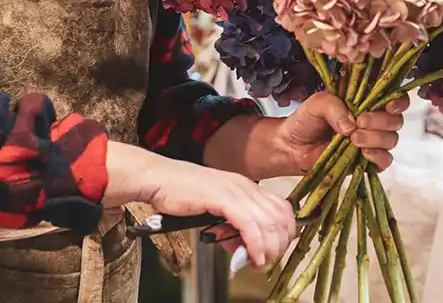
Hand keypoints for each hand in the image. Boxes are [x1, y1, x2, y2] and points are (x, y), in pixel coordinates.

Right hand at [103, 142, 295, 268]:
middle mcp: (244, 185)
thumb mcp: (214, 211)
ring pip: (270, 224)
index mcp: (244, 186)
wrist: (159, 179)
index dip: (283, 235)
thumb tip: (244, 248)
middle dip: (278, 246)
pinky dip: (256, 245)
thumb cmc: (180, 193)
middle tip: (265, 262)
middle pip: (281, 219)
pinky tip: (252, 257)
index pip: (281, 210)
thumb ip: (232, 227)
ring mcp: (235, 190)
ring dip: (269, 250)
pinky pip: (251, 226)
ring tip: (257, 263)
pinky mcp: (223, 197)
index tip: (272, 252)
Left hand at [278, 91, 409, 172]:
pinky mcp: (368, 161)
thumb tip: (352, 125)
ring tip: (353, 138)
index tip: (389, 105)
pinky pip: (385, 160)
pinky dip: (377, 156)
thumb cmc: (306, 120)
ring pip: (391, 139)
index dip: (398, 101)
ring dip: (376, 138)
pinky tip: (362, 152)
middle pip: (395, 120)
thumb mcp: (316, 104)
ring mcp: (371, 142)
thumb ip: (333, 106)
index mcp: (362, 102)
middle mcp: (371, 121)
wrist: (293, 146)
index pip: (391, 98)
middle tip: (360, 122)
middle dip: (381, 121)